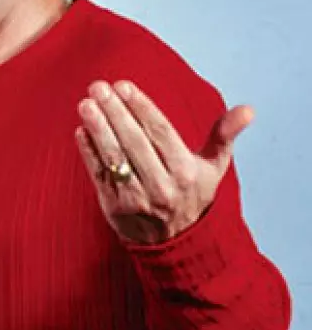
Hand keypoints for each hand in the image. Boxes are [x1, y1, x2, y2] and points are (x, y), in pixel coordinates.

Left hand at [74, 80, 252, 243]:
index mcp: (186, 171)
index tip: (122, 85)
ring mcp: (137, 199)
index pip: (160, 132)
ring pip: (114, 158)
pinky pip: (99, 175)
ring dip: (98, 129)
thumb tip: (247, 110)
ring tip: (85, 105)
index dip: (140, 107)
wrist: (175, 243)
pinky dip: (89, 152)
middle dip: (114, 112)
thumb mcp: (213, 167)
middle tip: (98, 87)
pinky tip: (82, 131)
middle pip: (134, 142)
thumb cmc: (192, 194)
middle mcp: (162, 186)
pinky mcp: (115, 208)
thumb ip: (224, 135)